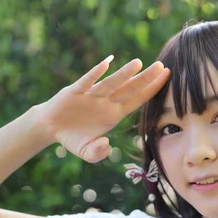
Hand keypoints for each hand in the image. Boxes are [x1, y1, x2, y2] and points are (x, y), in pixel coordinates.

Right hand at [40, 56, 170, 162]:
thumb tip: (106, 146)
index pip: (137, 100)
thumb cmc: (73, 138)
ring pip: (111, 83)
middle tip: (162, 65)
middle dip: (145, 78)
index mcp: (113, 114)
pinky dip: (95, 73)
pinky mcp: (75, 91)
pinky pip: (87, 81)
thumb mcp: (86, 152)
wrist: (51, 128)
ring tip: (138, 63)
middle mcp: (106, 102)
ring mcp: (91, 95)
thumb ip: (97, 154)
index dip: (152, 90)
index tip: (166, 77)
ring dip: (124, 74)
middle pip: (129, 88)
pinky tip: (106, 64)